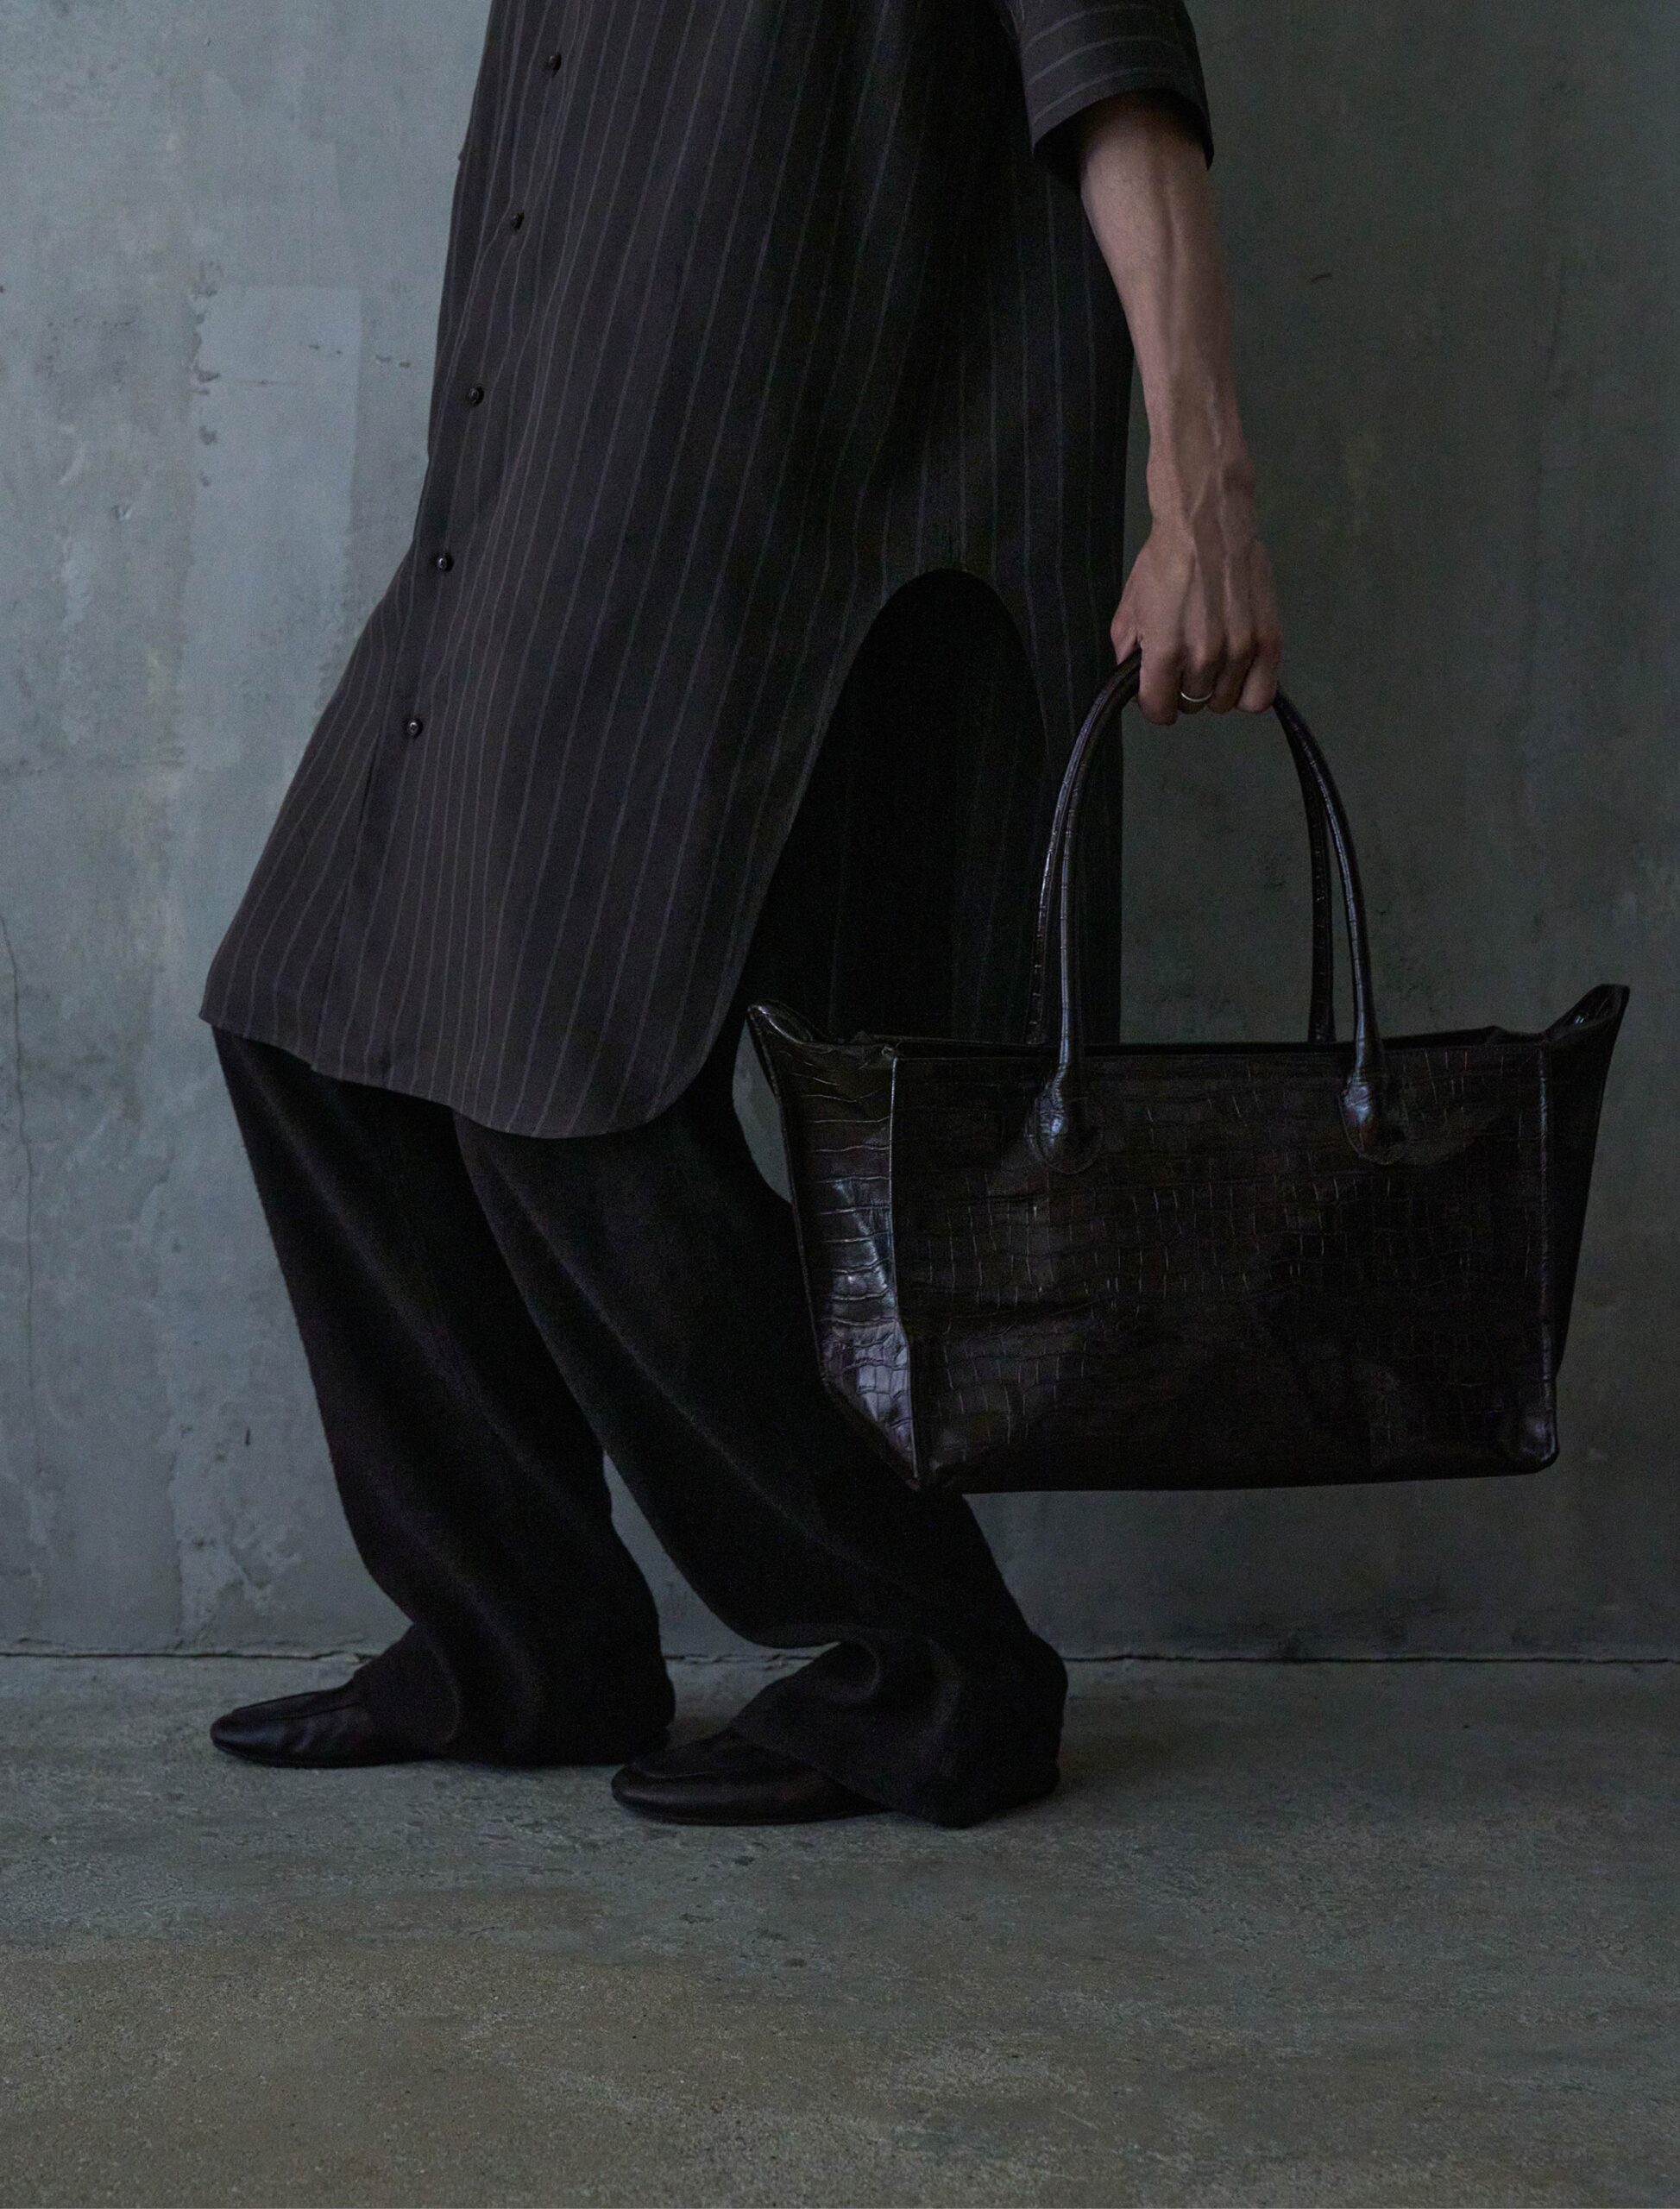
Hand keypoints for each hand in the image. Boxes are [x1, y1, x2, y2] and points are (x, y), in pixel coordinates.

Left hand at [1111, 483, 1281, 725]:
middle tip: (1184, 660)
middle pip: (1193, 705)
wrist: (1206, 524)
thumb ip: (1127, 653)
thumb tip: (1134, 681)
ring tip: (1211, 658)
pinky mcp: (1269, 640)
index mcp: (1167, 653)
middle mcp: (1206, 658)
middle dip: (1183, 688)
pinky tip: (1236, 671)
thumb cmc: (1164, 562)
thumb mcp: (1129, 608)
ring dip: (1214, 687)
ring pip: (1224, 702)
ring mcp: (1241, 651)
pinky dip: (1246, 690)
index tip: (1156, 688)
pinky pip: (1260, 695)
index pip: (1160, 711)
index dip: (1154, 702)